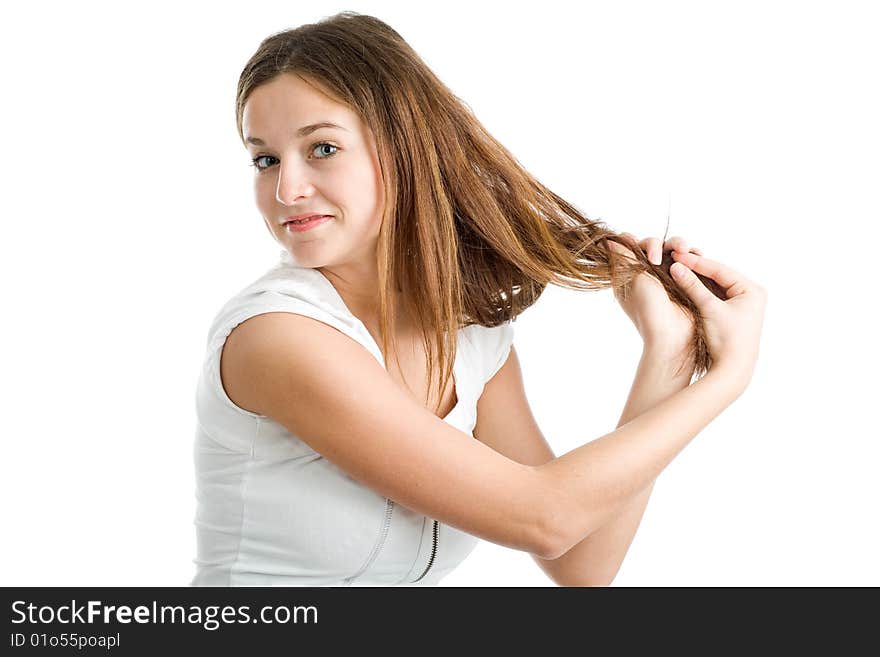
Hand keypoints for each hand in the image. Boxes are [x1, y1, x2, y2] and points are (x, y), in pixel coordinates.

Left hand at [609, 233, 702, 355]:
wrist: (672, 336)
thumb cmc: (648, 311)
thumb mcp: (634, 281)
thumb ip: (624, 258)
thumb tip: (607, 241)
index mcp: (629, 275)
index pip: (629, 248)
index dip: (632, 242)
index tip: (634, 244)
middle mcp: (647, 273)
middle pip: (652, 245)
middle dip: (656, 244)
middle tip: (657, 259)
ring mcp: (667, 276)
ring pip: (672, 250)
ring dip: (678, 245)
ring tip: (684, 250)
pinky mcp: (686, 280)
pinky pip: (690, 261)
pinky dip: (693, 254)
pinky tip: (697, 254)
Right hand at [669, 250, 767, 386]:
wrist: (732, 371)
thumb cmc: (726, 340)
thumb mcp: (708, 309)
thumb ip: (692, 286)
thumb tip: (675, 266)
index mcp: (751, 290)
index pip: (720, 270)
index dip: (697, 262)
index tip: (677, 256)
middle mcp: (751, 295)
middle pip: (718, 276)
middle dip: (696, 270)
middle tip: (675, 261)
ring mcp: (742, 305)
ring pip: (715, 286)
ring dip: (697, 280)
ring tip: (677, 271)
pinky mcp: (733, 315)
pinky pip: (714, 297)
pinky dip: (700, 292)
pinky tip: (685, 286)